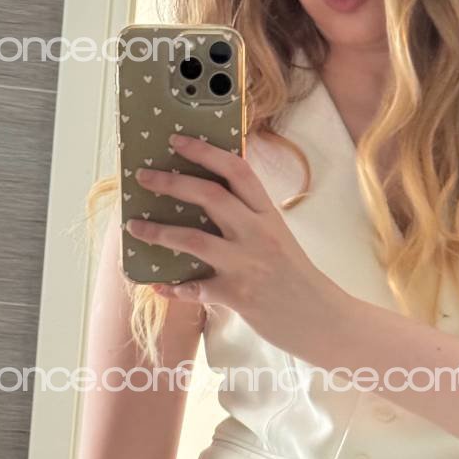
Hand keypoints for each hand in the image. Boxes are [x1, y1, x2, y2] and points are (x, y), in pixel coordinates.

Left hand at [126, 133, 351, 359]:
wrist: (323, 318)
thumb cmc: (297, 278)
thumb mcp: (279, 238)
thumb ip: (250, 219)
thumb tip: (208, 202)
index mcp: (268, 215)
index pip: (237, 171)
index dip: (205, 152)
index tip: (177, 140)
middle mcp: (258, 234)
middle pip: (210, 196)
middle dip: (172, 182)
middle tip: (144, 177)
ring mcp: (247, 265)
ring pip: (193, 240)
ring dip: (158, 232)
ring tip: (134, 227)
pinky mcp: (238, 296)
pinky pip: (195, 288)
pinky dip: (173, 287)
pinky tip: (157, 285)